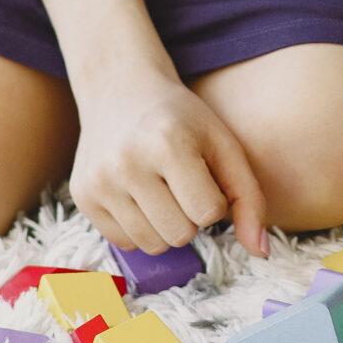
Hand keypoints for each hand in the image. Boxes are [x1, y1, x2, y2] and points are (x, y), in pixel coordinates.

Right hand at [68, 65, 268, 257]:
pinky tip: (137, 193)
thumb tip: (261, 252)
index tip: (203, 174)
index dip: (214, 199)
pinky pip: (124, 242)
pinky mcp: (81, 197)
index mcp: (168, 143)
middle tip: (181, 182)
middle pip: (180, 235)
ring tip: (160, 188)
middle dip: (190, 216)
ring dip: (165, 225)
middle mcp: (126, 163)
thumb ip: (249, 198)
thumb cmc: (181, 119)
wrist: (121, 90)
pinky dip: (139, 226)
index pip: (208, 213)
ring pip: (152, 245)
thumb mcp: (223, 144)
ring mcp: (99, 181)